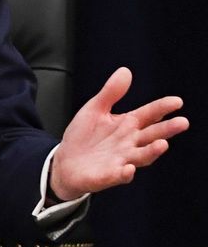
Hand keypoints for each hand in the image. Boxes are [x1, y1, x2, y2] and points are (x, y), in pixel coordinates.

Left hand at [49, 67, 186, 199]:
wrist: (65, 162)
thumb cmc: (84, 136)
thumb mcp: (94, 109)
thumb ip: (110, 93)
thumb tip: (125, 71)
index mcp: (128, 125)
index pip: (149, 114)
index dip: (162, 108)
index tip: (177, 102)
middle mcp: (130, 143)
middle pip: (152, 135)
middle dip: (167, 130)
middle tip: (182, 122)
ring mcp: (121, 160)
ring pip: (142, 156)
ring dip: (152, 151)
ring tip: (162, 144)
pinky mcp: (108, 175)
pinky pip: (118, 175)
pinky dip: (124, 173)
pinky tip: (129, 169)